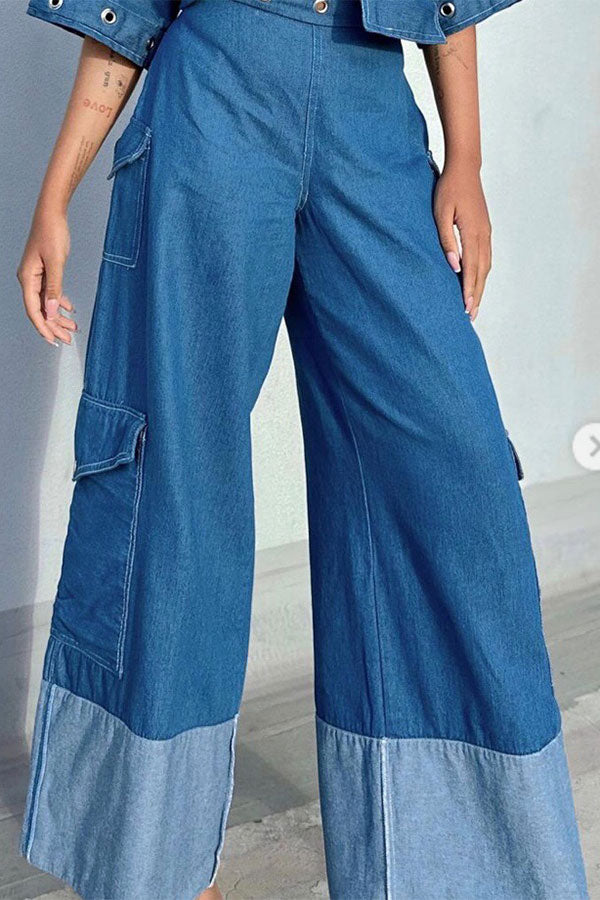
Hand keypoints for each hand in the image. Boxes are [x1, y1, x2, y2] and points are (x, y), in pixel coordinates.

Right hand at [17, 206, 76, 345]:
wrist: (52, 214)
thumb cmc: (52, 233)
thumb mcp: (56, 263)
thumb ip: (54, 288)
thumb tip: (51, 311)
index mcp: (28, 278)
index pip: (34, 311)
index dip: (44, 327)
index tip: (54, 340)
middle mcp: (29, 279)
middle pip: (40, 310)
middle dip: (54, 326)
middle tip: (68, 339)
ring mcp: (36, 276)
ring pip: (46, 303)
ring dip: (58, 316)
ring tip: (73, 327)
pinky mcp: (44, 271)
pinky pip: (50, 293)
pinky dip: (60, 302)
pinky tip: (70, 309)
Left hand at [433, 160, 491, 320]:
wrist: (465, 168)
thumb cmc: (448, 189)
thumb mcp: (441, 213)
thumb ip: (446, 240)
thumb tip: (454, 265)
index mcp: (473, 232)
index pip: (472, 269)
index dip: (469, 290)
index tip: (466, 308)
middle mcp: (483, 235)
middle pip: (482, 272)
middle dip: (477, 295)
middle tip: (471, 316)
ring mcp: (486, 232)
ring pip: (486, 266)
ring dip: (480, 286)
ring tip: (474, 304)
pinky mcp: (485, 230)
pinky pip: (485, 257)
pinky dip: (482, 273)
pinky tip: (476, 282)